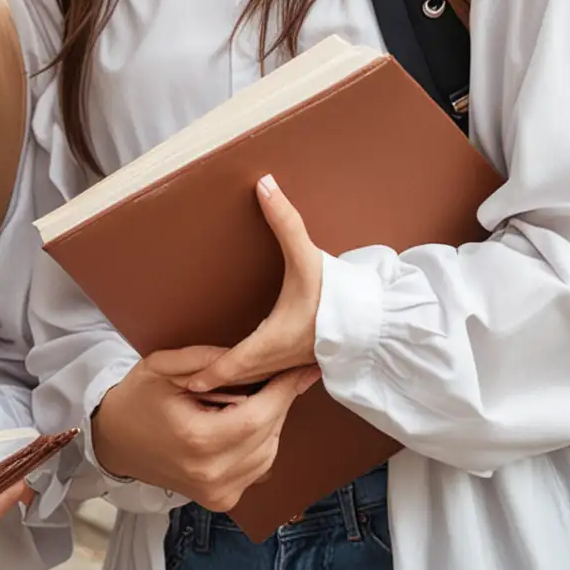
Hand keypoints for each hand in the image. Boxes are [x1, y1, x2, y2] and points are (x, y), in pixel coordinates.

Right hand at [90, 352, 319, 512]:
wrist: (114, 441)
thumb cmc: (137, 398)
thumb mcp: (162, 366)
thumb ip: (206, 359)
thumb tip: (251, 356)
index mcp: (198, 440)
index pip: (260, 414)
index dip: (284, 389)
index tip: (300, 367)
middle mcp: (212, 474)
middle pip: (269, 433)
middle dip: (279, 401)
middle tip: (282, 373)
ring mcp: (218, 493)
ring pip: (270, 452)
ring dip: (270, 422)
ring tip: (255, 396)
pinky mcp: (221, 500)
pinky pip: (258, 468)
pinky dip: (259, 443)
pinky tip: (244, 422)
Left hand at [154, 174, 324, 397]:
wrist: (382, 318)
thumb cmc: (342, 293)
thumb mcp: (308, 256)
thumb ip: (285, 220)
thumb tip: (263, 184)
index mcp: (274, 340)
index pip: (233, 364)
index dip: (209, 373)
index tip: (188, 383)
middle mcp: (282, 357)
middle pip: (241, 377)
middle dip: (216, 382)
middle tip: (189, 386)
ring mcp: (296, 362)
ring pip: (258, 379)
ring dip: (236, 383)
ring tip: (212, 384)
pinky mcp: (308, 359)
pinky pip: (274, 376)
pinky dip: (256, 379)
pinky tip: (251, 376)